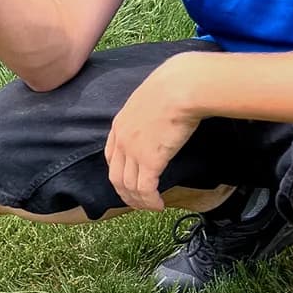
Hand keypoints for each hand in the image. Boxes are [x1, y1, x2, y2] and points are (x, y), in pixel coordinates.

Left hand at [104, 55, 203, 210]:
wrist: (182, 86)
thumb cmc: (175, 85)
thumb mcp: (151, 98)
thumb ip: (149, 112)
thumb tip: (163, 116)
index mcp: (120, 124)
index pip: (111, 156)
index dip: (118, 173)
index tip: (128, 182)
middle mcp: (122, 140)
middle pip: (116, 177)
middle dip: (125, 194)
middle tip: (138, 202)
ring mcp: (134, 151)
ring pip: (129, 187)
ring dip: (139, 201)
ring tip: (151, 207)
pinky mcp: (150, 161)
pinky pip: (146, 189)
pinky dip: (150, 201)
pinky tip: (159, 205)